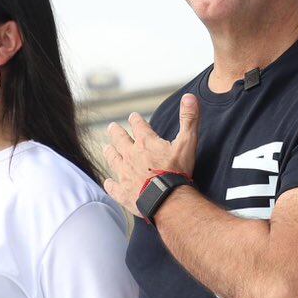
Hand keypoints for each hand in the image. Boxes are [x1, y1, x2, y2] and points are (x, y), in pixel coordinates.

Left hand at [102, 96, 200, 218]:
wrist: (168, 200)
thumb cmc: (178, 172)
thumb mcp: (187, 142)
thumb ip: (189, 119)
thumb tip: (190, 97)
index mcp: (146, 142)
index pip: (138, 125)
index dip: (135, 119)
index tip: (133, 116)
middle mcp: (131, 155)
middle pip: (119, 139)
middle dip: (115, 132)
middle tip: (111, 127)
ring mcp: (125, 174)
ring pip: (112, 159)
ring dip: (109, 153)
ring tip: (107, 148)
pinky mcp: (123, 192)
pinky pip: (112, 187)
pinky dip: (110, 184)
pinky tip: (108, 182)